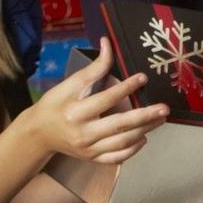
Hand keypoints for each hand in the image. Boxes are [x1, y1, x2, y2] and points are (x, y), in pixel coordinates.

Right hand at [25, 38, 167, 164]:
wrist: (38, 133)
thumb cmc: (54, 105)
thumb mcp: (69, 84)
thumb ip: (93, 68)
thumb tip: (107, 44)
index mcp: (75, 113)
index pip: (105, 99)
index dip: (125, 87)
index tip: (143, 78)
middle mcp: (82, 134)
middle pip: (119, 125)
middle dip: (144, 117)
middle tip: (164, 108)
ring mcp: (88, 149)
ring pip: (121, 142)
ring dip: (144, 130)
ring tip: (160, 118)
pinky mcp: (92, 158)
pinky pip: (116, 157)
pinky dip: (132, 149)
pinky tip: (144, 137)